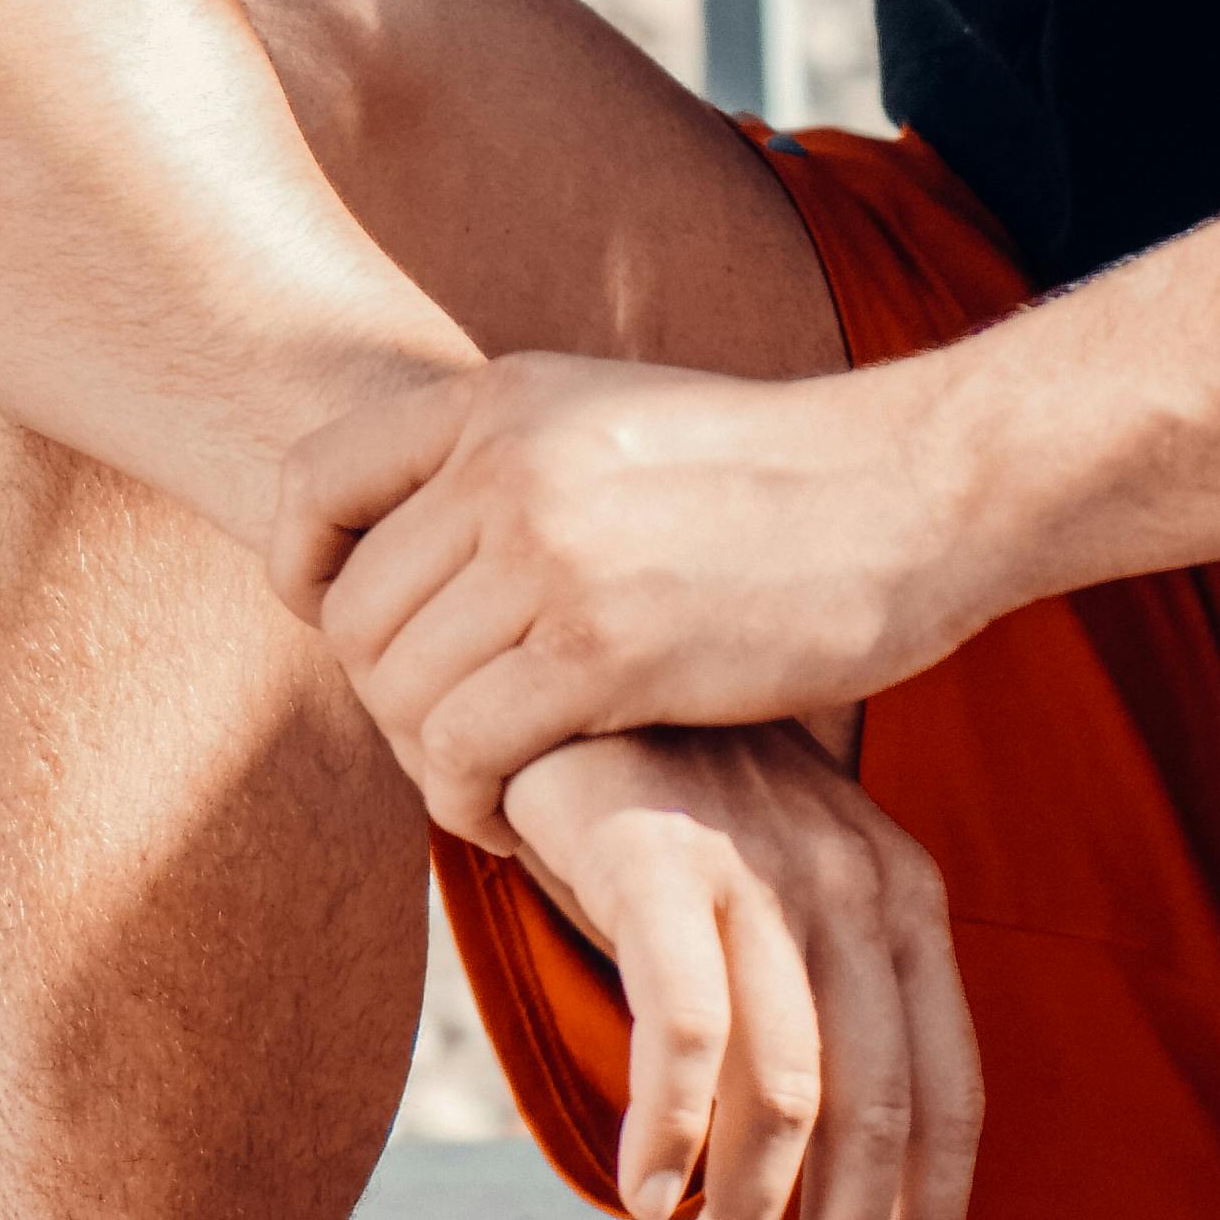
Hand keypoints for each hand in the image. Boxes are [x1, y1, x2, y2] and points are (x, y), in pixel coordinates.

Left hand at [269, 348, 983, 848]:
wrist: (915, 488)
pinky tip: (522, 822)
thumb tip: (412, 552)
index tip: (341, 627)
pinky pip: (466, 753)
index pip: (312, 483)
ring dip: (433, 765)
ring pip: (401, 695)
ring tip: (496, 786)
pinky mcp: (606, 649)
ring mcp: (552, 552)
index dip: (304, 570)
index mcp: (500, 398)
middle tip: (457, 742)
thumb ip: (512, 466)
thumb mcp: (617, 422)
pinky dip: (474, 807)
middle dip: (388, 700)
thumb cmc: (774, 479)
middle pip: (354, 616)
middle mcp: (507, 464)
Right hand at [500, 727, 982, 1219]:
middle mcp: (853, 883)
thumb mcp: (768, 894)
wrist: (558, 665)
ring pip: (788, 1093)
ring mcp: (759, 867)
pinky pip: (686, 1030)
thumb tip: (817, 1185)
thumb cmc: (662, 804)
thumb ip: (807, 1005)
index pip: (949, 1092)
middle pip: (882, 1113)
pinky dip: (671, 1133)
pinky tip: (643, 1198)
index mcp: (901, 899)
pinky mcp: (658, 858)